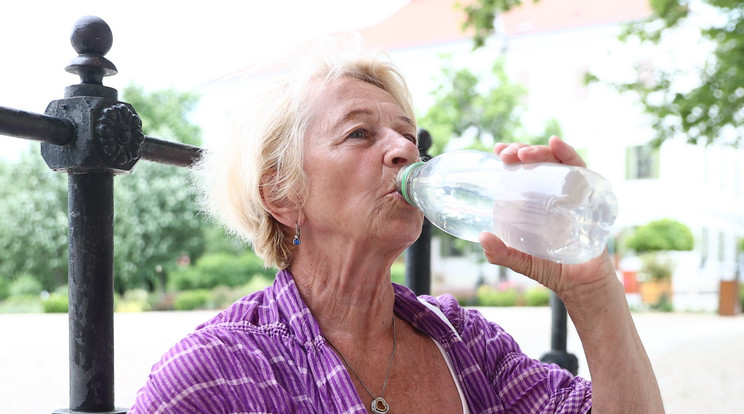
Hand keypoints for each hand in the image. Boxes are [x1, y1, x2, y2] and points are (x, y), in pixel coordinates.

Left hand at [479, 136, 616, 298]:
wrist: (584, 286)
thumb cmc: (553, 270)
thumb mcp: (522, 261)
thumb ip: (502, 254)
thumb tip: (482, 237)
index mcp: (536, 202)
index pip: (523, 171)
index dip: (511, 157)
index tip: (497, 151)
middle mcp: (554, 192)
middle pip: (538, 162)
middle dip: (522, 151)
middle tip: (506, 154)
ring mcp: (573, 192)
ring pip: (556, 161)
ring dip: (539, 151)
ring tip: (523, 153)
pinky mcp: (590, 195)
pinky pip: (580, 169)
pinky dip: (568, 153)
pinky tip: (556, 143)